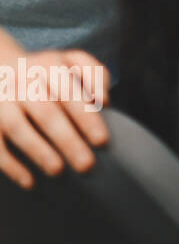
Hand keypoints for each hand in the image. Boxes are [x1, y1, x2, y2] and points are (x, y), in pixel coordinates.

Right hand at [0, 32, 110, 188]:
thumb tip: (103, 101)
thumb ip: (95, 75)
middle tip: (86, 164)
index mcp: (50, 66)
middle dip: (67, 140)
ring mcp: (1, 101)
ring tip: (58, 170)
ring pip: (16, 127)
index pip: (69, 93)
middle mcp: (22, 82)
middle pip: (46, 112)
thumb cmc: (49, 72)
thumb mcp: (74, 61)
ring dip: (38, 151)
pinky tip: (30, 181)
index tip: (101, 141)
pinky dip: (10, 165)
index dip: (86, 117)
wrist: (1, 67)